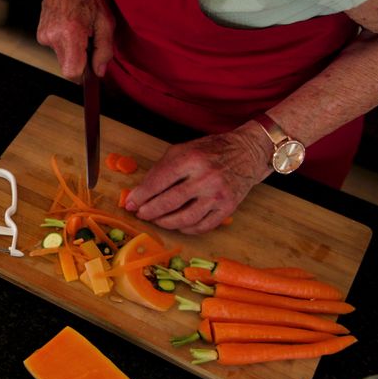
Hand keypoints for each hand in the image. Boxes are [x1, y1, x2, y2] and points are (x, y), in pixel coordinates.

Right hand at [36, 0, 114, 78]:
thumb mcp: (106, 21)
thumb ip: (104, 50)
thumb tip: (99, 71)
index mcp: (70, 32)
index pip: (71, 72)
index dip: (83, 75)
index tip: (91, 68)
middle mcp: (51, 35)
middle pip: (67, 65)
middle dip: (80, 57)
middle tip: (90, 37)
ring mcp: (42, 34)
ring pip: (61, 56)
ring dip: (73, 48)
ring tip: (81, 26)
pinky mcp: (39, 32)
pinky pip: (55, 46)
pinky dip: (65, 40)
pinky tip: (71, 23)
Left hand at [123, 123, 272, 233]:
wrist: (247, 153)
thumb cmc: (210, 151)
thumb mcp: (183, 150)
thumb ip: (161, 169)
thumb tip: (140, 191)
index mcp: (191, 159)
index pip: (159, 181)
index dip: (141, 195)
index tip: (130, 203)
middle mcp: (205, 177)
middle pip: (170, 202)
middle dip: (150, 211)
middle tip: (141, 214)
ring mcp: (218, 195)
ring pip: (185, 218)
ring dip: (166, 222)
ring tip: (157, 220)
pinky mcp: (228, 208)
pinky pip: (203, 226)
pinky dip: (186, 229)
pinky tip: (178, 225)